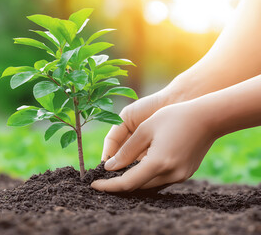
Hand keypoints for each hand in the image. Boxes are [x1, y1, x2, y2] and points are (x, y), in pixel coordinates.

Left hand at [92, 102, 215, 191]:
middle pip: (137, 185)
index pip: (127, 182)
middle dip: (119, 183)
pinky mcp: (185, 173)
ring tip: (118, 170)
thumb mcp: (146, 130)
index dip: (108, 186)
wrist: (208, 117)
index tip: (94, 185)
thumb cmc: (175, 117)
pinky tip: (138, 166)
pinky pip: (160, 179)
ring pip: (148, 184)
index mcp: (158, 162)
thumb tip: (109, 167)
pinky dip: (146, 175)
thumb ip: (126, 151)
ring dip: (133, 179)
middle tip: (103, 177)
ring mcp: (180, 176)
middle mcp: (170, 174)